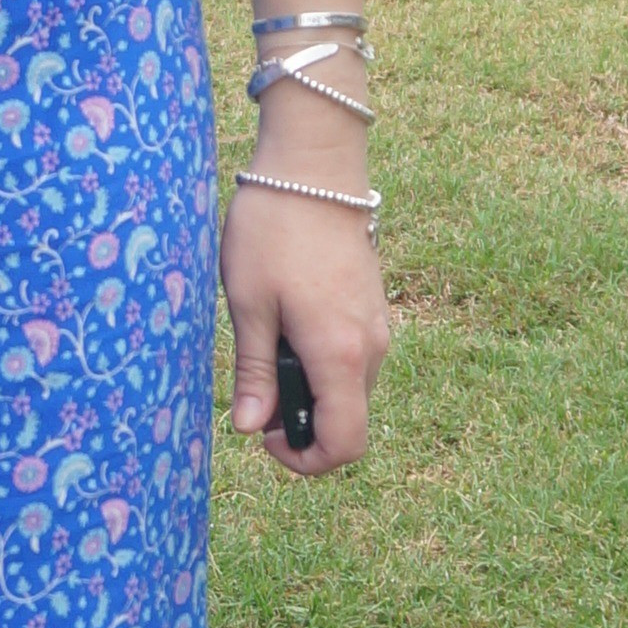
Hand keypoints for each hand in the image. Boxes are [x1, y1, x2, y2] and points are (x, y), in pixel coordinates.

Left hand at [222, 74, 391, 478]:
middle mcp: (371, 348)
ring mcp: (377, 327)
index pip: (345, 444)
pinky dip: (321, 364)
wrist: (314, 167)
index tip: (264, 437)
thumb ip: (255, 371)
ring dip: (310, 391)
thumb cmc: (274, 230)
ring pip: (350, 390)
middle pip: (348, 421)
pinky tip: (285, 326)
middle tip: (255, 391)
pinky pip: (352, 359)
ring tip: (265, 347)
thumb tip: (252, 428)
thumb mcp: (249, 304)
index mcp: (341, 355)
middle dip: (302, 424)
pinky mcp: (372, 308)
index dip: (305, 460)